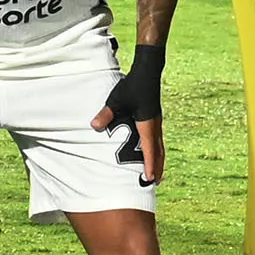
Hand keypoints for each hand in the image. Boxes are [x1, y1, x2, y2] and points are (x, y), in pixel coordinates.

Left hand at [93, 40, 165, 184]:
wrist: (148, 71)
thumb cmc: (133, 86)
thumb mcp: (117, 100)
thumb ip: (106, 113)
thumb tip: (94, 126)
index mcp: (146, 124)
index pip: (149, 149)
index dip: (150, 165)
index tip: (150, 178)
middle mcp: (154, 126)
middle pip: (158, 151)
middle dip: (157, 167)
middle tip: (155, 182)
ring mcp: (156, 121)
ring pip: (159, 146)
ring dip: (158, 160)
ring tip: (157, 172)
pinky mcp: (154, 117)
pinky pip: (157, 139)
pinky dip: (156, 150)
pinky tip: (152, 151)